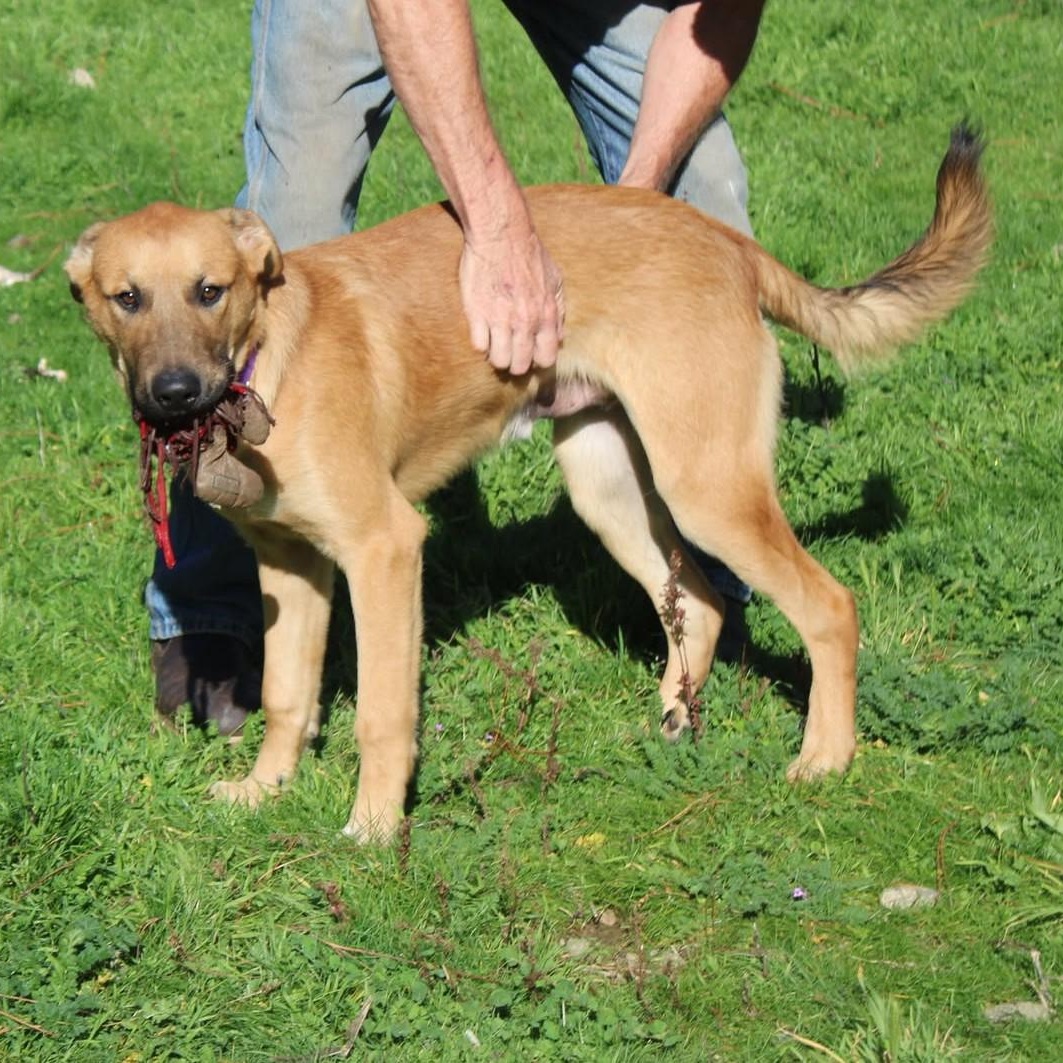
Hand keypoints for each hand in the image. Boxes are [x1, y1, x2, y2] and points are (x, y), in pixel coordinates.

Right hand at [459, 227, 564, 374]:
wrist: (501, 235)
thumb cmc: (529, 255)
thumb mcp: (555, 280)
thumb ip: (558, 311)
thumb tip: (559, 337)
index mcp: (546, 315)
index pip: (546, 358)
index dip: (538, 361)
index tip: (531, 355)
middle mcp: (525, 322)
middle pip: (520, 365)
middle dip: (516, 364)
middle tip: (511, 355)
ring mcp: (500, 319)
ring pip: (499, 360)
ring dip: (497, 358)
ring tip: (496, 348)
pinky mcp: (476, 313)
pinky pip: (479, 346)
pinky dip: (481, 345)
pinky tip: (483, 334)